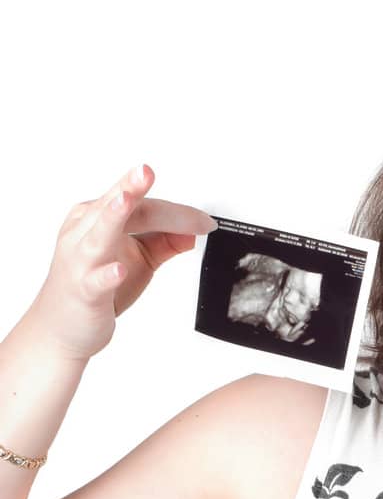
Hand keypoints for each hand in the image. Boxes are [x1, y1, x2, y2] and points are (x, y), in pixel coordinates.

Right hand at [27, 162, 217, 361]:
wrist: (61, 327)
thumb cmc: (94, 286)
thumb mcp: (136, 260)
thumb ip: (163, 243)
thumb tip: (192, 232)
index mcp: (97, 218)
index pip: (141, 207)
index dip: (175, 212)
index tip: (205, 222)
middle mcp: (84, 232)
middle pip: (118, 210)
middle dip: (131, 189)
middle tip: (146, 172)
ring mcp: (81, 261)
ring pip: (99, 234)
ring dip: (114, 216)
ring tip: (127, 200)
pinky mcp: (83, 291)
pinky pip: (95, 281)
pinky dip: (108, 274)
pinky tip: (120, 270)